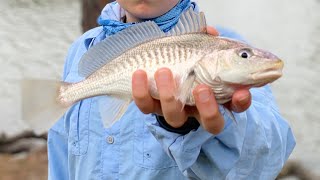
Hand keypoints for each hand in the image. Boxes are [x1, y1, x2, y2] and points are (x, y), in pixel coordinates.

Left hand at [131, 27, 250, 134]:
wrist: (156, 62)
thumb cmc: (185, 56)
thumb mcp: (199, 47)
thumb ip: (207, 40)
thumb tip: (209, 31)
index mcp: (216, 94)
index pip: (235, 104)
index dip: (240, 102)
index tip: (241, 93)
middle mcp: (197, 108)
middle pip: (211, 123)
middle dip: (208, 108)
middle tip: (201, 88)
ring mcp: (174, 109)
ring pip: (174, 116)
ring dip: (170, 96)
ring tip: (164, 72)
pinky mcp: (152, 106)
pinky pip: (145, 106)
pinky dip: (141, 91)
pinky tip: (139, 73)